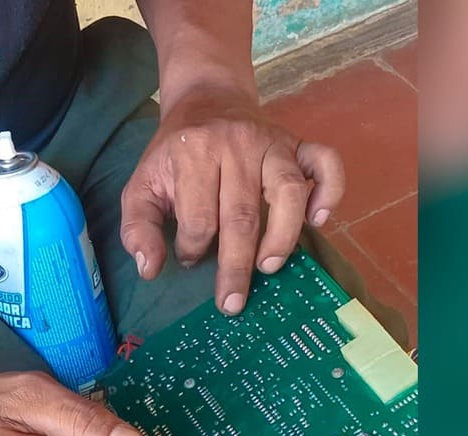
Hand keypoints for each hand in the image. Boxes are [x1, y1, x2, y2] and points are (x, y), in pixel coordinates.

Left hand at [120, 88, 344, 314]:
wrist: (206, 100)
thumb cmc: (174, 153)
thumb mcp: (143, 185)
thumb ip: (138, 228)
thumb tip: (150, 270)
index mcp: (194, 153)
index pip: (199, 216)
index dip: (192, 248)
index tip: (190, 260)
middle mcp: (236, 144)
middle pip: (241, 213)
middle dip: (236, 265)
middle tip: (233, 302)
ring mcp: (273, 142)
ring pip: (288, 191)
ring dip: (282, 235)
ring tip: (268, 267)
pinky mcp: (298, 142)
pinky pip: (326, 163)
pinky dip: (329, 191)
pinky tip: (318, 220)